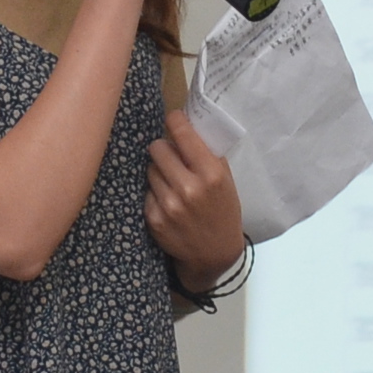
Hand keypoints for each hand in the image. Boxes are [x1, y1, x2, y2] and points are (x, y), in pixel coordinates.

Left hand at [145, 107, 243, 291]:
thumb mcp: (226, 181)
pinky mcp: (153, 218)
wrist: (214, 254)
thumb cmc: (223, 211)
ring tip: (172, 183)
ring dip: (158, 171)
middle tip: (171, 156)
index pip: (183, 134)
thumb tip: (185, 125)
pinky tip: (167, 201)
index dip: (175, 121)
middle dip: (163, 149)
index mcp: (211, 174)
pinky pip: (146, 191)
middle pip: (157, 148)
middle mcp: (189, 188)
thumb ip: (207, 154)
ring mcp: (168, 205)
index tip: (173, 118)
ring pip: (150, 169)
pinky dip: (154, 192)